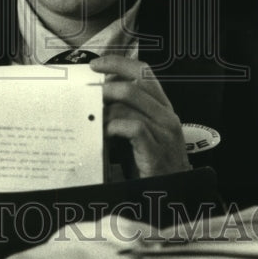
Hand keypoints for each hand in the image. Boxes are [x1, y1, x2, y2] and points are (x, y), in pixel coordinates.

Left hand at [89, 55, 190, 178]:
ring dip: (105, 108)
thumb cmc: (147, 163)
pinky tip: (103, 135)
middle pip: (137, 82)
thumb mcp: (138, 132)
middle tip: (87, 92)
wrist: (169, 195)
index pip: (144, 71)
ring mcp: (165, 132)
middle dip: (108, 83)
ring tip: (91, 119)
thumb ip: (124, 112)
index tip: (95, 65)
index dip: (118, 62)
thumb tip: (95, 94)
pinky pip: (133, 126)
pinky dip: (113, 126)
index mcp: (162, 107)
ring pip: (131, 103)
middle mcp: (167, 115)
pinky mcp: (157, 149)